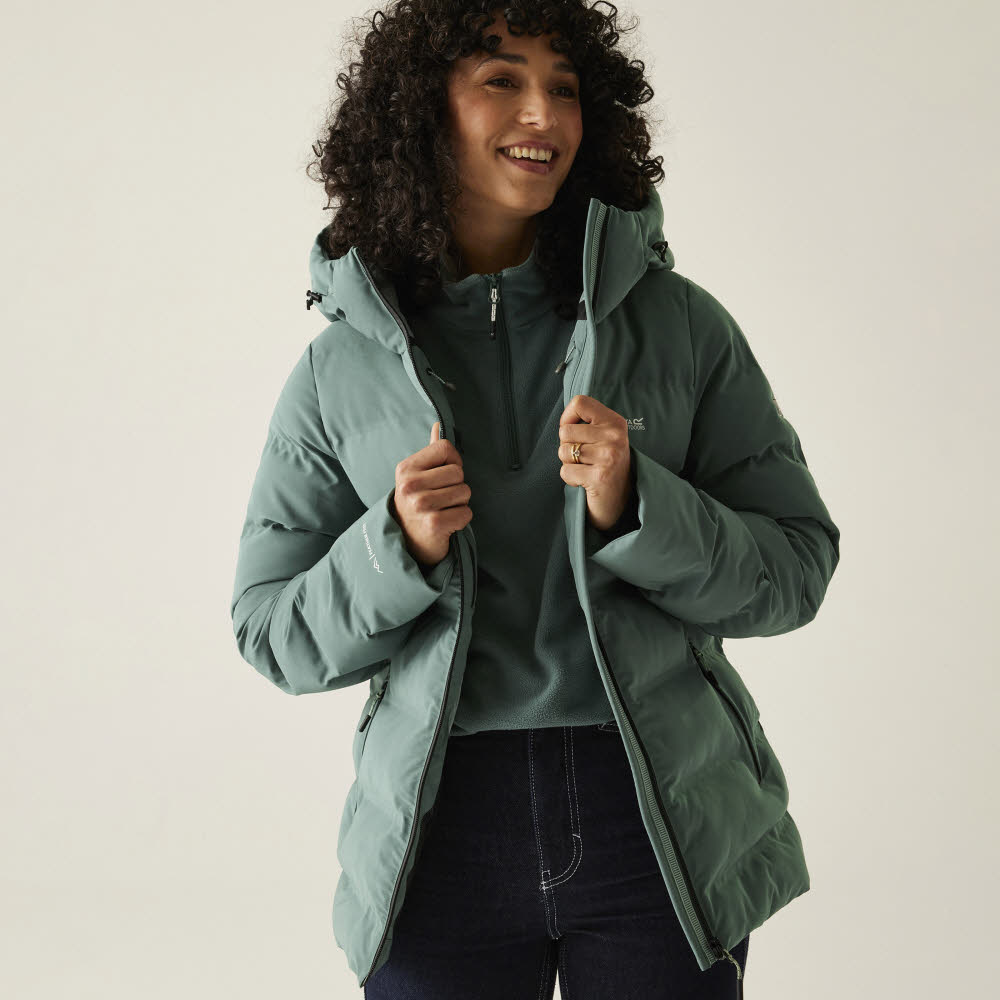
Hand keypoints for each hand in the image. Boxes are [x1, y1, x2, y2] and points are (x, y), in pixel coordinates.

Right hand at [391, 422, 472, 568]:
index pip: (445, 448)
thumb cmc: (416, 504)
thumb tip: (439, 424)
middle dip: (457, 485)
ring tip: (444, 510)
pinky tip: (447, 523)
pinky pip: (466, 513)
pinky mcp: (434, 524)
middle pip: (458, 472)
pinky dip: (462, 519)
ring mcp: (421, 505)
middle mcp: (410, 485)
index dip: (453, 461)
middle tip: (443, 498)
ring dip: (460, 503)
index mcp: (406, 469)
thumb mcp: (417, 476)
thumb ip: (431, 452)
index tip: (444, 475)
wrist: (407, 541)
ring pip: (464, 492)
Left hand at [557, 394, 633, 532]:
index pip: (580, 402)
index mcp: (615, 422)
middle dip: (567, 446)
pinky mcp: (600, 476)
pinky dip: (570, 478)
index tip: (574, 431)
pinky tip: (586, 480)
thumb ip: (588, 423)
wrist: (619, 499)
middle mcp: (615, 436)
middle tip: (584, 457)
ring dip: (568, 463)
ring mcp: (609, 456)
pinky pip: (565, 471)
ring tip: (586, 468)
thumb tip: (564, 418)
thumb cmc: (605, 465)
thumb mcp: (604, 437)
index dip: (568, 417)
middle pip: (565, 431)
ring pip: (563, 451)